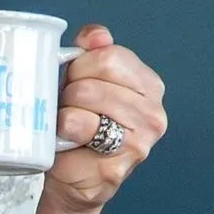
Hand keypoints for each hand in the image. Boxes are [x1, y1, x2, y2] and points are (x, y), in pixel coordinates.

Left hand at [45, 27, 167, 213]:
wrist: (74, 178)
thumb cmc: (79, 126)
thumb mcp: (87, 80)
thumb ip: (94, 52)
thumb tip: (96, 36)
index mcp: (150, 86)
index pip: (109, 56)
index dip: (80, 66)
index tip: (74, 82)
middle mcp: (153, 115)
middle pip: (91, 85)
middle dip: (68, 94)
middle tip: (66, 109)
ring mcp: (138, 144)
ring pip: (80, 110)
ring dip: (62, 116)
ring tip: (65, 128)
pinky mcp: (115, 167)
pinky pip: (73, 137)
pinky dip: (60, 139)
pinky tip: (67, 146)